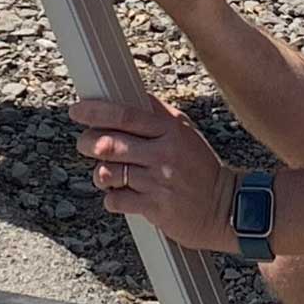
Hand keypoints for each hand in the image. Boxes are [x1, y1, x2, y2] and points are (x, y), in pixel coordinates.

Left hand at [70, 92, 235, 250]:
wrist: (226, 207)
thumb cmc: (202, 169)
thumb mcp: (186, 134)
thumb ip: (159, 115)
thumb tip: (134, 96)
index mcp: (170, 131)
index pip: (126, 115)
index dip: (96, 112)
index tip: (77, 111)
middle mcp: (163, 154)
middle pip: (110, 143)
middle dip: (88, 143)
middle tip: (86, 144)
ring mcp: (158, 182)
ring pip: (108, 173)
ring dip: (100, 174)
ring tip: (108, 175)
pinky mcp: (155, 208)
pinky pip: (116, 200)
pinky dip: (112, 198)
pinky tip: (122, 195)